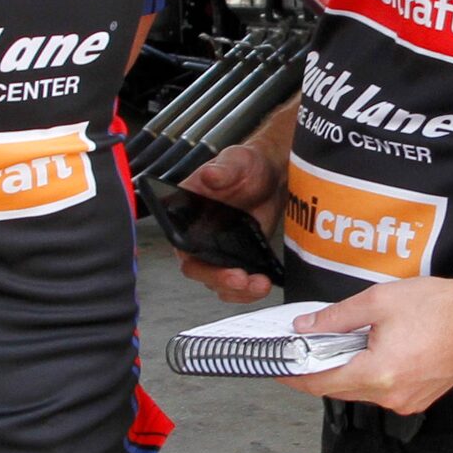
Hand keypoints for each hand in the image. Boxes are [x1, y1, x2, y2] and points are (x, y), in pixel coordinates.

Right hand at [173, 141, 286, 303]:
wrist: (272, 175)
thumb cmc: (247, 165)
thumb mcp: (236, 162)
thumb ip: (223, 170)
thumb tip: (209, 174)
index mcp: (186, 214)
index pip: (180, 244)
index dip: (195, 260)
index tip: (216, 264)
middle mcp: (197, 236)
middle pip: (198, 269)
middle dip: (220, 280)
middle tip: (242, 280)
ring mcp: (217, 250)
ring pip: (217, 282)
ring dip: (238, 291)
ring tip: (260, 284)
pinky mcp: (237, 259)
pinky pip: (236, 284)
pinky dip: (249, 290)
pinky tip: (265, 283)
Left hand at [281, 275, 452, 414]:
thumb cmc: (437, 306)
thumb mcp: (378, 301)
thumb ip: (335, 317)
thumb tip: (305, 327)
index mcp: (378, 373)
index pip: (321, 382)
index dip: (295, 375)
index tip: (278, 368)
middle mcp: (391, 395)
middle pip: (338, 390)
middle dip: (317, 372)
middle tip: (301, 353)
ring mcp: (406, 402)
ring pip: (359, 393)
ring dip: (344, 373)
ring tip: (336, 348)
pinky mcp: (417, 399)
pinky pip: (381, 393)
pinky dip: (367, 377)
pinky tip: (366, 355)